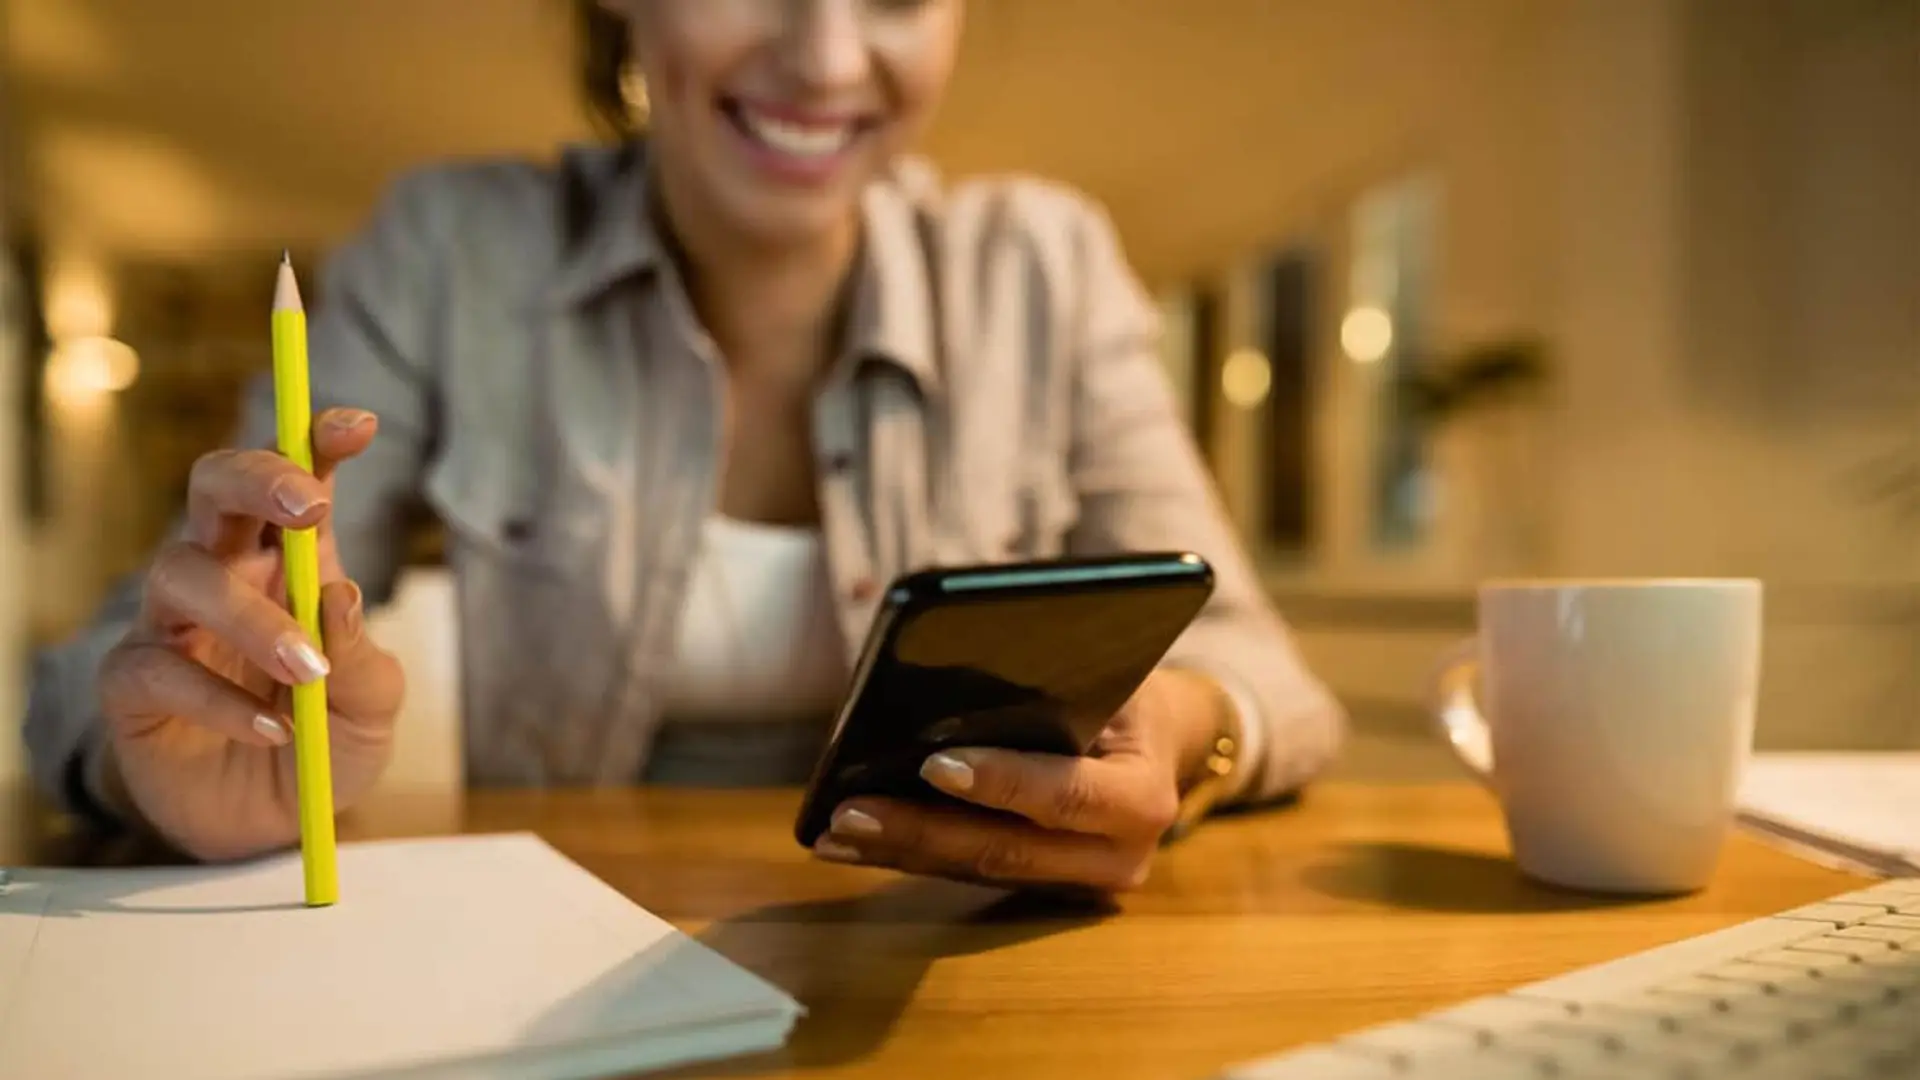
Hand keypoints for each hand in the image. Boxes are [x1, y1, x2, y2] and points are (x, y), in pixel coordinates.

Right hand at [93, 408, 405, 861]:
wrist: (275, 826)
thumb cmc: (326, 743)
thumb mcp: (371, 708)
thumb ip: (364, 659)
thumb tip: (339, 596)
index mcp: (292, 563)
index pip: (297, 484)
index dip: (318, 444)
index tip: (359, 426)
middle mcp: (226, 575)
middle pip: (213, 488)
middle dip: (257, 477)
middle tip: (311, 507)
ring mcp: (172, 624)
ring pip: (184, 574)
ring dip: (252, 617)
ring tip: (307, 672)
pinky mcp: (132, 684)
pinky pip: (157, 667)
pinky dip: (218, 698)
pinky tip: (273, 729)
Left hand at [810, 669, 1229, 892]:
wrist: (1160, 739)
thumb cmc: (1126, 689)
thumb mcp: (1108, 671)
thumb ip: (1052, 681)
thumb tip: (948, 671)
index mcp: (1143, 798)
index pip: (1067, 796)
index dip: (1002, 782)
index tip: (932, 764)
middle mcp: (1120, 858)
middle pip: (1007, 849)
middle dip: (922, 830)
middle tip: (850, 810)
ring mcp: (1081, 884)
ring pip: (979, 870)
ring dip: (900, 850)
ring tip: (834, 828)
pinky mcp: (1044, 889)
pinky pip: (970, 874)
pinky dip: (910, 854)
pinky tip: (854, 838)